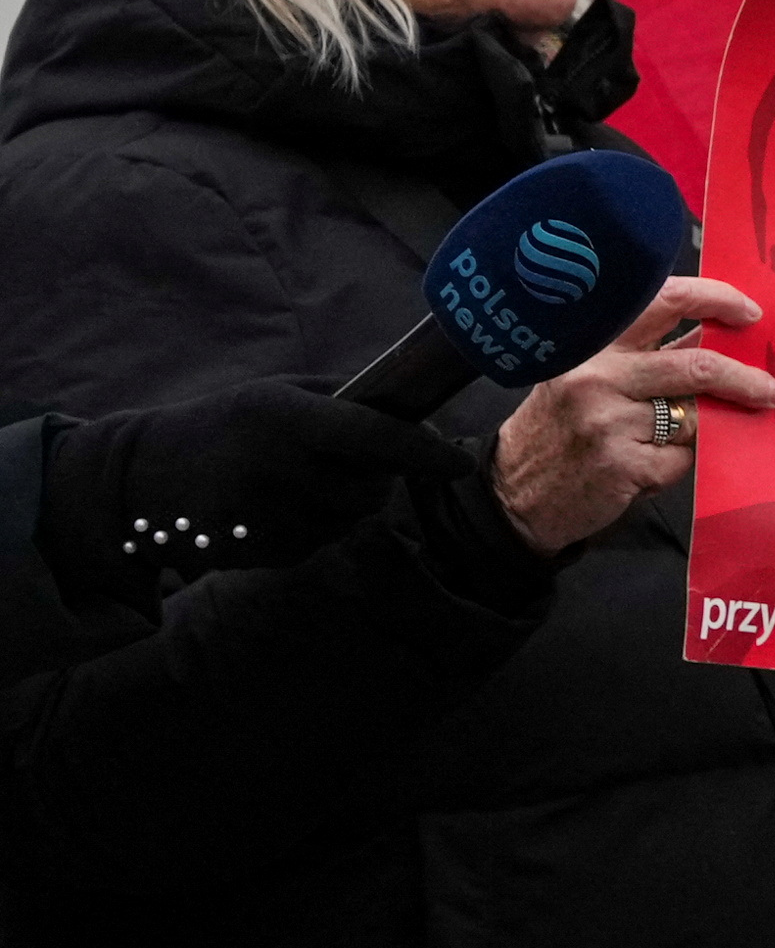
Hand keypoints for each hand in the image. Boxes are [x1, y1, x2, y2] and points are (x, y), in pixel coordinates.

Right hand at [38, 384, 470, 605]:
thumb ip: (343, 398)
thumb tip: (414, 406)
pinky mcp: (260, 553)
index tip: (461, 466)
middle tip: (347, 458)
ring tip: (300, 480)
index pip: (370, 435)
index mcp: (281, 416)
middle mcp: (274, 467)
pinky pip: (323, 540)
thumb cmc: (226, 424)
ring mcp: (265, 516)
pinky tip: (277, 507)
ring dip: (349, 500)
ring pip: (353, 517)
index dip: (422, 452)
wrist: (141, 478)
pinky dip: (319, 524)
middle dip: (379, 473)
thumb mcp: (276, 394)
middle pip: (372, 484)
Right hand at [491, 277, 771, 554]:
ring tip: (679, 441)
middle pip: (698, 365)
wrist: (515, 497)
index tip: (750, 313)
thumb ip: (646, 358)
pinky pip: (680, 460)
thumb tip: (721, 342)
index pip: (664, 300)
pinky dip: (676, 466)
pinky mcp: (622, 464)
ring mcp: (609, 421)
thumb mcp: (589, 379)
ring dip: (699, 431)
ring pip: (694, 418)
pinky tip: (645, 470)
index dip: (716, 299)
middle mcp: (598, 376)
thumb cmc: (560, 431)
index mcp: (594, 345)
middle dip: (745, 379)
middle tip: (772, 390)